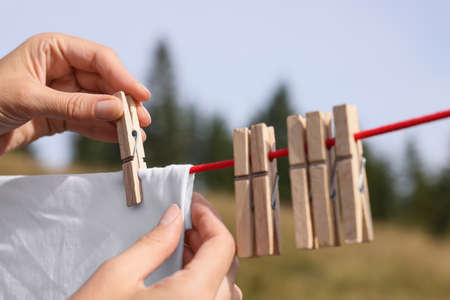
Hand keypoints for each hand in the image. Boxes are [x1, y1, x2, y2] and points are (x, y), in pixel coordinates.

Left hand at [0, 33, 150, 154]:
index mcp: (54, 50)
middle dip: (123, 102)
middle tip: (142, 120)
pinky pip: (88, 121)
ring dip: (117, 120)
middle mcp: (62, 68)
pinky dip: (103, 131)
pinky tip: (118, 139)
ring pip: (99, 104)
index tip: (140, 95)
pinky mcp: (62, 114)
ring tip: (135, 134)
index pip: (98, 59)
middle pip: (104, 83)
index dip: (123, 76)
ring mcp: (64, 92)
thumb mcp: (29, 99)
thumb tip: (115, 109)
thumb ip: (74, 105)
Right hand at [70, 193, 241, 299]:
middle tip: (185, 220)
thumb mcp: (117, 276)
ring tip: (182, 243)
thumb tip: (176, 216)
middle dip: (209, 236)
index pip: (223, 247)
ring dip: (209, 259)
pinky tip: (181, 272)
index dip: (210, 218)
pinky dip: (205, 281)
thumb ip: (154, 243)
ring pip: (225, 287)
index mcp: (192, 298)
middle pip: (228, 266)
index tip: (194, 203)